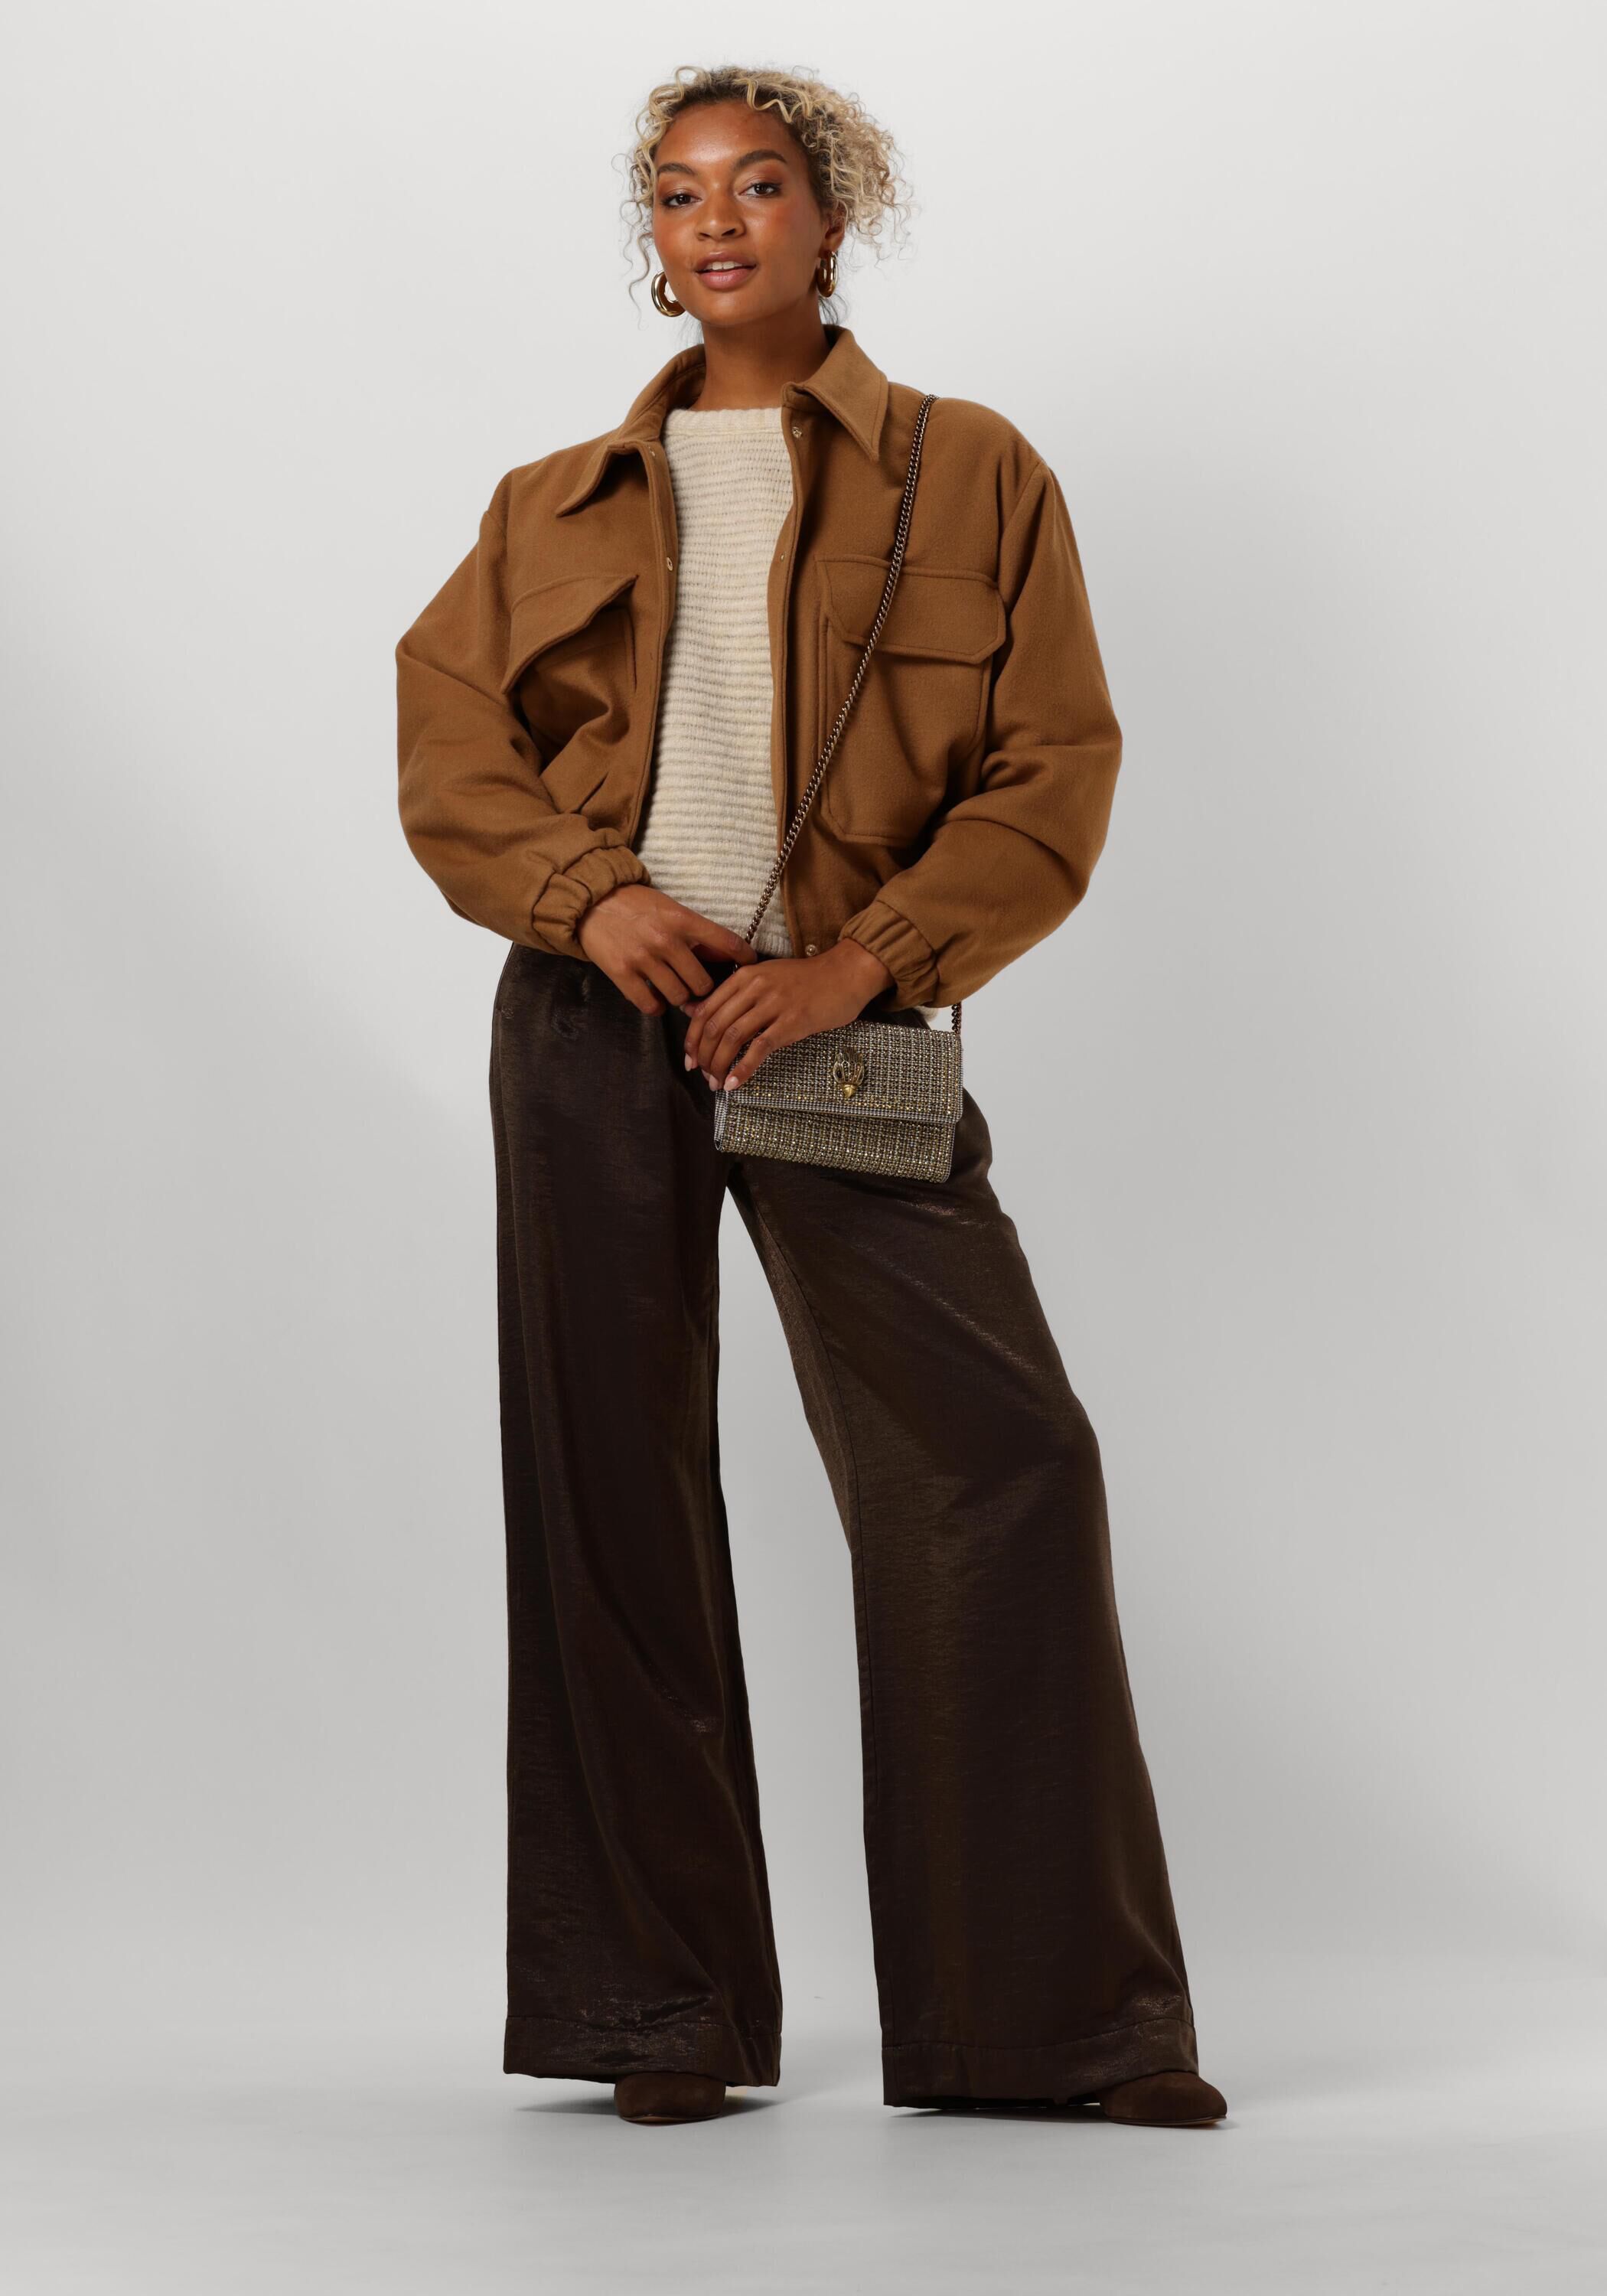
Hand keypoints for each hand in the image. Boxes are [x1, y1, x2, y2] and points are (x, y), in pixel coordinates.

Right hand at [577, 884, 759, 1012]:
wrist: (593, 901)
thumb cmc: (636, 905)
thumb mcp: (671, 909)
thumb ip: (697, 933)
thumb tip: (728, 955)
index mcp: (682, 920)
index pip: (726, 942)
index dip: (744, 957)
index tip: (751, 965)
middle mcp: (665, 940)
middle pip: (703, 983)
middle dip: (703, 987)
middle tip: (698, 985)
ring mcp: (643, 958)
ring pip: (679, 997)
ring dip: (680, 998)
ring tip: (674, 989)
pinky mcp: (622, 974)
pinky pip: (651, 1006)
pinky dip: (657, 1006)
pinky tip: (656, 997)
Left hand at [683, 940, 895, 1090]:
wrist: (846, 973)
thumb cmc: (806, 979)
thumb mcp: (765, 977)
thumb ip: (733, 994)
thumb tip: (695, 1011)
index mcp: (744, 976)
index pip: (706, 1010)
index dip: (692, 1038)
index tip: (689, 1058)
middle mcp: (755, 988)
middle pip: (715, 1026)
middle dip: (703, 1055)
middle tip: (702, 1075)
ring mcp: (774, 1004)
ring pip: (732, 1037)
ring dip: (719, 1065)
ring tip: (716, 1082)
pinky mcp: (792, 1022)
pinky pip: (759, 1048)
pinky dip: (743, 1069)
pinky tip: (734, 1083)